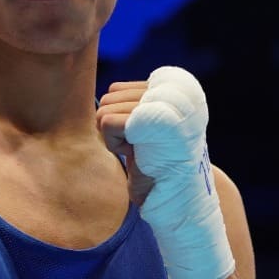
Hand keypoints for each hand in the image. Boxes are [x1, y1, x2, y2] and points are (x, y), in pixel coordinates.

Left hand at [96, 81, 154, 205]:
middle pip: (108, 97)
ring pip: (104, 109)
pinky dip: (114, 143)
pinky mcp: (147, 117)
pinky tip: (136, 152)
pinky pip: (106, 123)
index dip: (119, 116)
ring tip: (140, 147)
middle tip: (140, 144)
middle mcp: (164, 90)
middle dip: (116, 126)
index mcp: (166, 88)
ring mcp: (158, 102)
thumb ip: (131, 104)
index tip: (140, 136)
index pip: (116, 89)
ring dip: (116, 136)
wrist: (174, 191)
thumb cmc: (157, 163)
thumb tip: (105, 97)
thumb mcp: (145, 126)